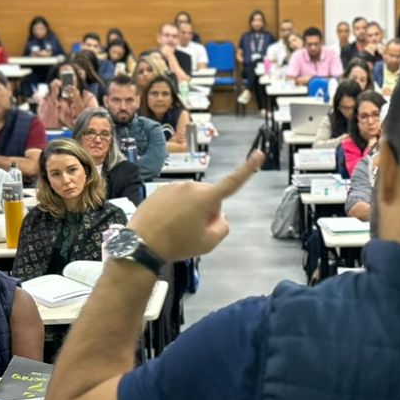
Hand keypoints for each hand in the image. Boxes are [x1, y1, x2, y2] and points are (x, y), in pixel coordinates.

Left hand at [128, 151, 263, 262]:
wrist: (141, 244)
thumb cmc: (177, 244)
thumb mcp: (208, 243)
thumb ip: (223, 227)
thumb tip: (219, 215)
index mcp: (206, 198)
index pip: (233, 182)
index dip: (248, 169)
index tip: (258, 154)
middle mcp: (191, 186)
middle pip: (210, 197)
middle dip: (206, 210)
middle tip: (193, 230)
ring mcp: (174, 186)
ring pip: (192, 198)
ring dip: (190, 210)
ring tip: (176, 228)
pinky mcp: (160, 190)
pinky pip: (176, 198)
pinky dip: (175, 209)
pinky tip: (166, 223)